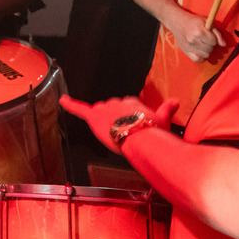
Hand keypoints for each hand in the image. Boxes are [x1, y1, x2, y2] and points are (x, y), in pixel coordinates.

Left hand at [60, 95, 177, 154]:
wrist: (142, 138)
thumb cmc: (154, 132)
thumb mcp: (163, 119)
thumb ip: (168, 108)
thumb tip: (176, 101)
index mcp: (132, 102)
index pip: (127, 107)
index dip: (128, 118)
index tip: (133, 125)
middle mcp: (117, 102)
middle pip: (111, 110)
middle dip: (115, 120)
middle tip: (124, 134)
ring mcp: (105, 109)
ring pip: (100, 113)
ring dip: (104, 122)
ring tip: (114, 134)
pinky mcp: (94, 117)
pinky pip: (79, 108)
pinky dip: (70, 104)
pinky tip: (62, 100)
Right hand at [164, 6, 224, 60]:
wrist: (177, 21)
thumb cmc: (193, 21)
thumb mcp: (207, 22)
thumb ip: (217, 33)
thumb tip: (223, 45)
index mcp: (199, 31)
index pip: (214, 41)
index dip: (213, 38)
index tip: (209, 35)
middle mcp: (194, 39)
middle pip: (210, 49)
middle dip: (210, 44)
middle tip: (205, 39)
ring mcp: (189, 46)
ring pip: (206, 55)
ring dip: (206, 50)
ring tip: (202, 44)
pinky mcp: (185, 51)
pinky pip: (197, 60)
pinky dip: (201, 58)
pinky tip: (200, 52)